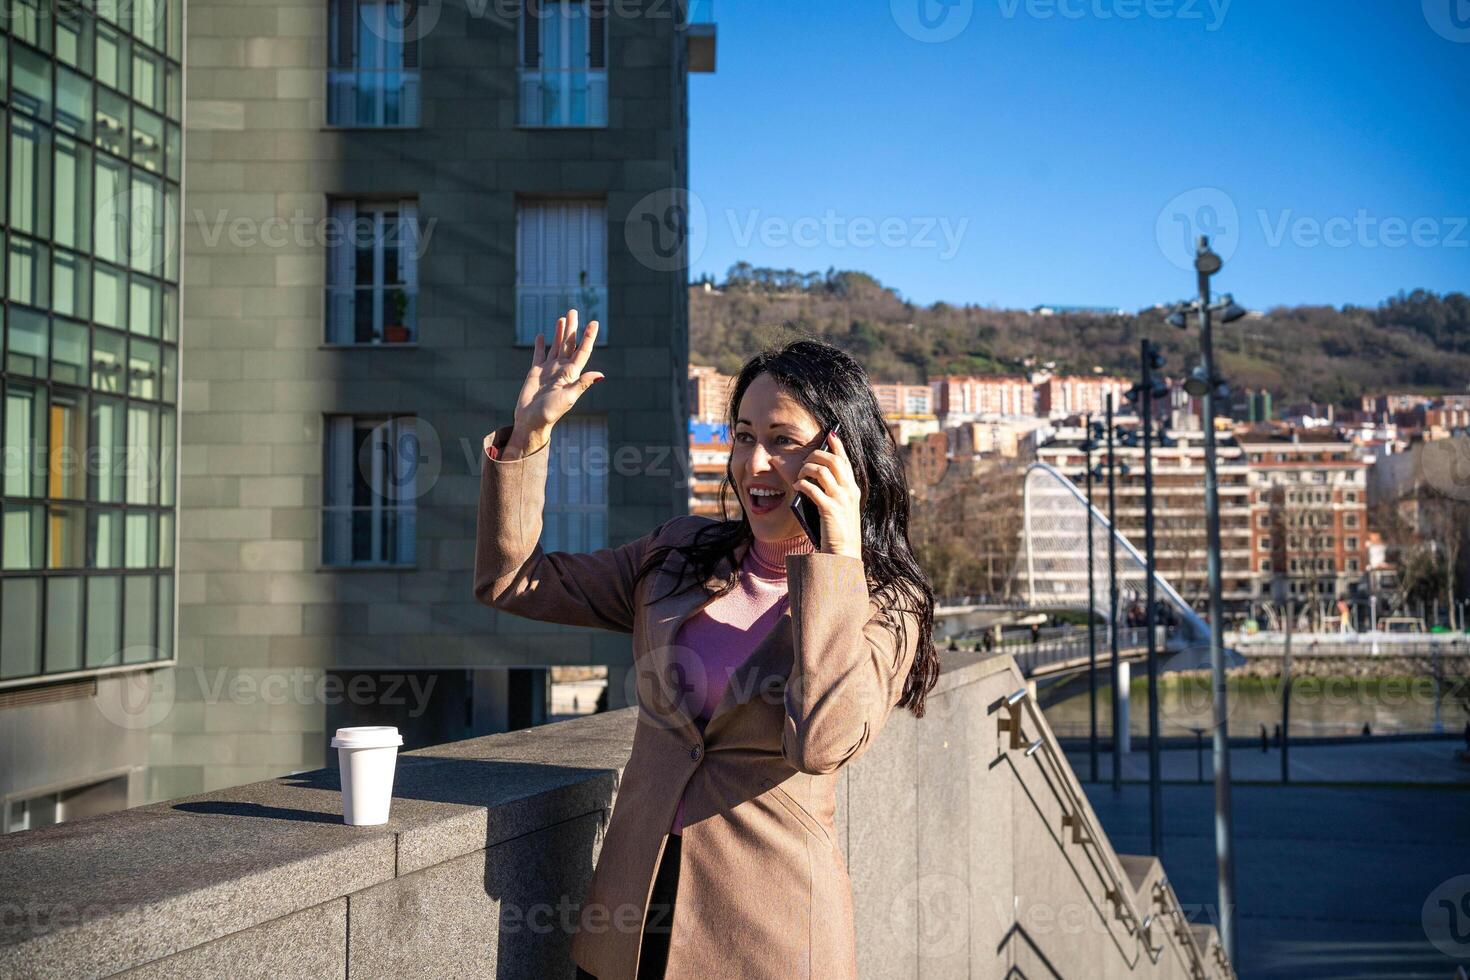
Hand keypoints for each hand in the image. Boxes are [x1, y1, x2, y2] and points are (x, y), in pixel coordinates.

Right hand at [502, 309, 603, 454]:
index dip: (588, 337)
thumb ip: (582, 384)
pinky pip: (539, 355)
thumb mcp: (568, 398)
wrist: (531, 422)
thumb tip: (601, 375)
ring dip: (559, 332)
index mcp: (571, 374)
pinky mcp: (535, 372)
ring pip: (556, 346)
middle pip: (569, 344)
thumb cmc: (550, 413)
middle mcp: (562, 369)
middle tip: (573, 311)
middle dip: (572, 328)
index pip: (582, 351)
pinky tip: (542, 335)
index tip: (593, 322)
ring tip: (562, 318)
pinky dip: (540, 344)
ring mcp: (549, 370)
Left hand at [793, 431, 861, 559]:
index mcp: (853, 489)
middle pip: (833, 460)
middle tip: (806, 459)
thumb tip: (814, 475)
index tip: (831, 433)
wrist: (843, 553)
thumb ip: (833, 491)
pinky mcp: (830, 509)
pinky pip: (812, 488)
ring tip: (799, 476)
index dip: (838, 445)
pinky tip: (797, 487)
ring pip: (822, 470)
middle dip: (816, 454)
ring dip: (806, 469)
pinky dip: (802, 484)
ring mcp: (841, 499)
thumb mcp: (841, 507)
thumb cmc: (838, 530)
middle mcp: (849, 491)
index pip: (846, 460)